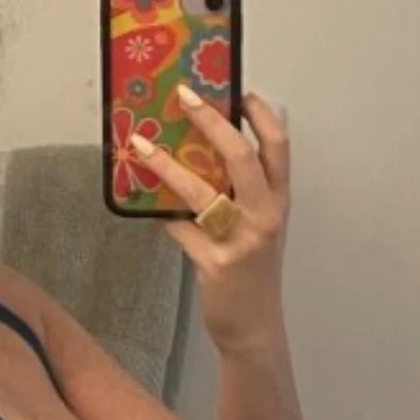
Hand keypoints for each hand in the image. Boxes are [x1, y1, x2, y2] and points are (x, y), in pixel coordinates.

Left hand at [129, 88, 291, 355]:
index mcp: (278, 202)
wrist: (256, 327)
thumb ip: (239, 196)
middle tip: (185, 97)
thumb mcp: (257, 229)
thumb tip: (199, 160)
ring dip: (167, 165)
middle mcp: (265, 216)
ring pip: (201, 191)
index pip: (278, 148)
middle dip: (211, 121)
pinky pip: (179, 229)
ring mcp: (241, 239)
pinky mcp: (215, 262)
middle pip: (241, 156)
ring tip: (142, 145)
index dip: (261, 116)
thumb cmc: (253, 274)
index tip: (240, 92)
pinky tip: (149, 210)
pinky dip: (163, 218)